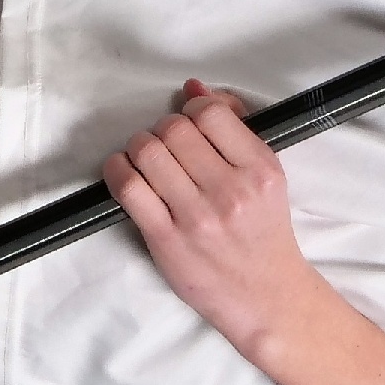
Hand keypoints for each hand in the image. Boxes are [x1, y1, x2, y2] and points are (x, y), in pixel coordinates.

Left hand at [106, 82, 318, 356]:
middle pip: (175, 129)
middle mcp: (230, 191)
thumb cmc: (263, 234)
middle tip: (167, 144)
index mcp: (260, 169)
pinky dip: (118, 169)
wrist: (264, 295)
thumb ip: (235, 130)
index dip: (193, 109)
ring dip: (140, 147)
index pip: (211, 113)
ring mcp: (197, 217)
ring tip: (147, 158)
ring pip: (148, 151)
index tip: (190, 121)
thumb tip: (193, 89)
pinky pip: (128, 187)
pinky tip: (124, 170)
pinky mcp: (167, 239)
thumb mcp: (267, 176)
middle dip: (165, 129)